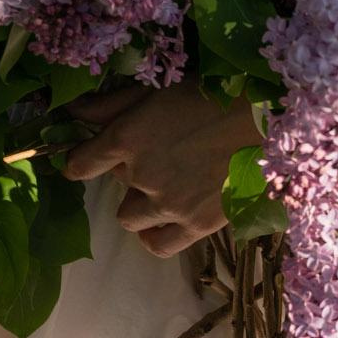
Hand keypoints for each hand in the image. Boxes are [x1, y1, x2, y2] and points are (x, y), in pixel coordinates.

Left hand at [62, 82, 256, 257]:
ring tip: (166, 184)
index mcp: (127, 137)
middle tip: (154, 156)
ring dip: (141, 202)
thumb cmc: (210, 94)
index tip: (85, 159)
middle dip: (127, 173)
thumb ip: (109, 105)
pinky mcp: (196, 225)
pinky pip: (157, 245)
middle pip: (114, 186)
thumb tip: (71, 110)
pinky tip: (164, 219)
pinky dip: (154, 234)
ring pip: (130, 218)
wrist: (266, 118)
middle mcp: (141, 174)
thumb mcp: (155, 92)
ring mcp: (168, 203)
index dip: (79, 161)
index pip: (80, 163)